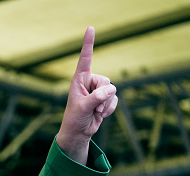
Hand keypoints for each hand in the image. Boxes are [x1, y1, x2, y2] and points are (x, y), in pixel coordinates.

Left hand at [56, 26, 117, 164]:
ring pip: (112, 91)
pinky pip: (114, 99)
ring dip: (105, 104)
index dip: (88, 43)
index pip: (85, 58)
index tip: (90, 28)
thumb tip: (111, 90)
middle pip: (106, 80)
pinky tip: (100, 115)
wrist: (78, 132)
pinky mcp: (104, 99)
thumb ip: (96, 98)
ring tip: (95, 111)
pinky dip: (109, 108)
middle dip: (102, 96)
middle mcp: (89, 82)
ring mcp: (97, 91)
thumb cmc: (75, 118)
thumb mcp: (83, 108)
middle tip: (93, 107)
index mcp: (79, 80)